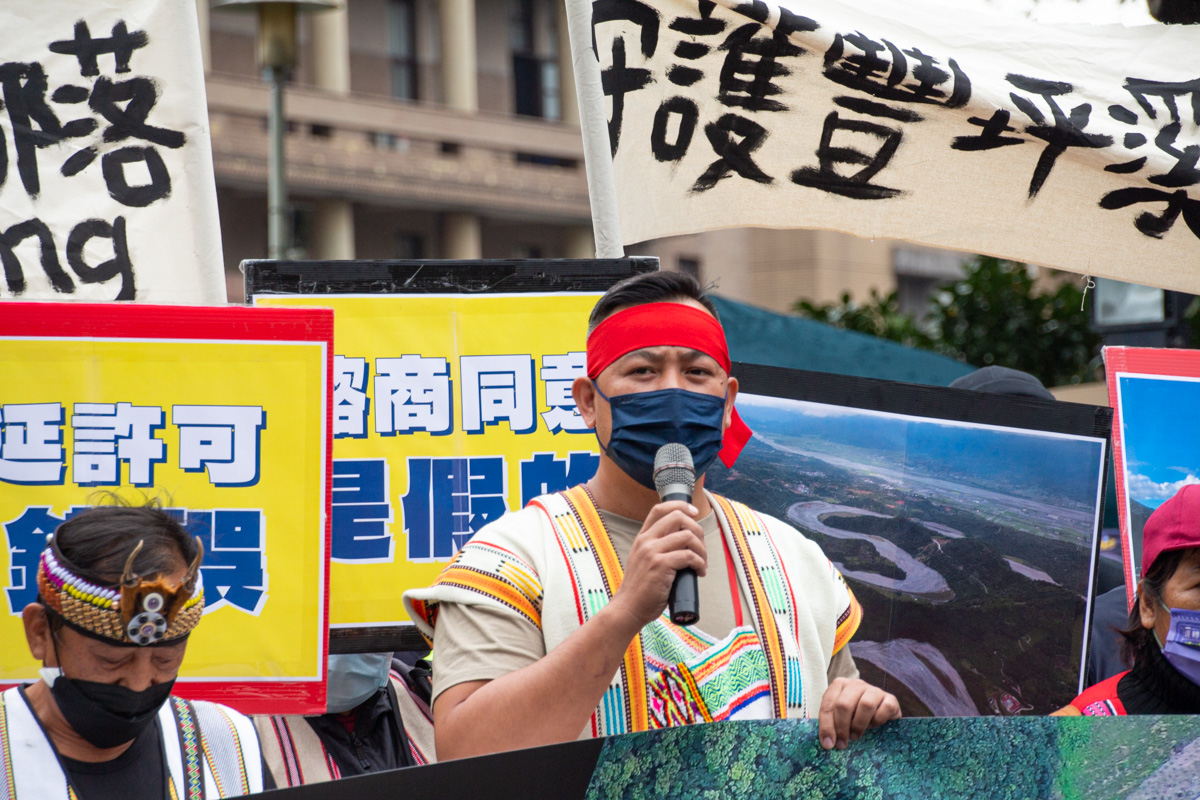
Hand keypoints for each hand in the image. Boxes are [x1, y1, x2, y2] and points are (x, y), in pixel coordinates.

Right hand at [607, 501, 705, 630]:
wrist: (628, 608)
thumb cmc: (640, 589)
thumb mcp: (643, 560)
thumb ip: (657, 548)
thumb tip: (684, 543)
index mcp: (642, 538)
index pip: (660, 509)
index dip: (680, 506)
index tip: (694, 512)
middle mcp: (646, 541)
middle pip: (677, 517)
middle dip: (697, 529)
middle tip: (701, 547)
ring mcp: (652, 552)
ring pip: (687, 536)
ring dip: (702, 549)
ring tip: (702, 563)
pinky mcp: (660, 565)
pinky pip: (688, 556)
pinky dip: (700, 563)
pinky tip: (699, 572)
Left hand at [818, 677, 900, 749]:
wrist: (883, 714)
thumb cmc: (857, 716)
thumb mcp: (841, 717)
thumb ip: (832, 724)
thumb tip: (827, 742)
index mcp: (840, 685)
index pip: (828, 703)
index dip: (826, 725)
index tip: (828, 744)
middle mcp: (856, 684)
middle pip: (844, 704)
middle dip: (841, 727)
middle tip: (842, 744)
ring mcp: (874, 690)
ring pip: (865, 705)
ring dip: (858, 725)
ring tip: (855, 736)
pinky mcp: (891, 699)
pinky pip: (884, 709)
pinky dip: (878, 721)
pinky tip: (874, 727)